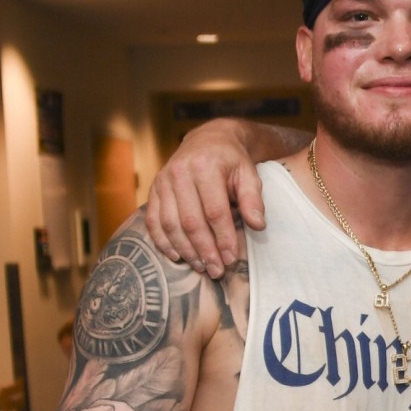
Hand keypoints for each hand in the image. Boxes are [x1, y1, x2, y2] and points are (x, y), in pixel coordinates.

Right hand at [143, 121, 268, 276]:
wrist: (208, 140)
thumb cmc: (231, 161)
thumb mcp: (249, 173)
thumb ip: (253, 199)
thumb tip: (258, 226)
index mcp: (205, 166)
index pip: (214, 210)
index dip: (223, 238)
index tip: (231, 259)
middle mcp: (179, 172)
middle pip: (190, 221)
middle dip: (204, 250)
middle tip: (216, 271)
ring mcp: (162, 181)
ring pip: (169, 223)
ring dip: (185, 250)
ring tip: (201, 267)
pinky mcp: (153, 189)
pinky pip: (153, 220)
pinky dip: (162, 241)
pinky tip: (176, 256)